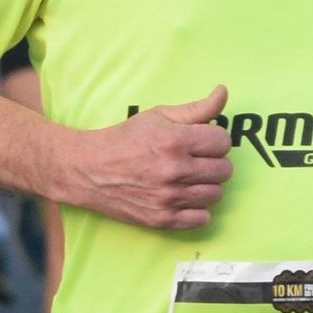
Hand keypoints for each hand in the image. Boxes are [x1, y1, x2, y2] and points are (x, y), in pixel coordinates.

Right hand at [57, 88, 231, 232]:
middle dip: (213, 161)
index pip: (223, 142)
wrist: (88, 170)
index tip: (202, 141)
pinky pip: (202, 219)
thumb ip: (196, 108)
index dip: (215, 139)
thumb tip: (223, 92)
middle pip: (224, 170)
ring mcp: (169, 198)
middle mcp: (174, 171)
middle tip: (196, 159)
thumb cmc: (124, 140)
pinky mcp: (162, 220)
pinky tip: (183, 197)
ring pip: (215, 194)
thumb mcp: (158, 116)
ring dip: (206, 185)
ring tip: (188, 178)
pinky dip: (197, 209)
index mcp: (175, 141)